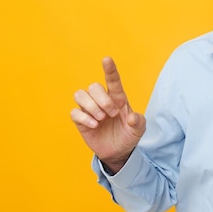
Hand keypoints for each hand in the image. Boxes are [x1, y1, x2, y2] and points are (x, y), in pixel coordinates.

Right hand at [71, 57, 145, 173]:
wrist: (118, 152)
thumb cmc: (128, 135)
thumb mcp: (139, 130)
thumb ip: (138, 122)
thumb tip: (132, 117)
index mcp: (118, 98)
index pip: (112, 80)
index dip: (109, 69)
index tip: (106, 59)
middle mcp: (102, 100)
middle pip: (94, 87)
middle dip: (102, 99)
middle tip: (111, 114)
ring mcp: (90, 110)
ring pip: (80, 94)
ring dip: (91, 106)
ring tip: (101, 119)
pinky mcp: (80, 121)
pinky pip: (74, 112)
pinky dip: (84, 118)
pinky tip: (94, 126)